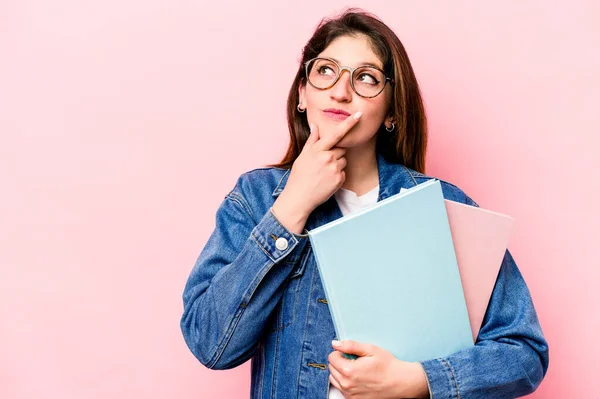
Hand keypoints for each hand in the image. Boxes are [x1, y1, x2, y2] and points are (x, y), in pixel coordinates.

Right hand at [272, 112, 361, 232]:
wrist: (299, 197)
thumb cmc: (299, 176)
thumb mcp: (303, 156)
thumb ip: (312, 140)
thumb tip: (314, 125)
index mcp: (318, 150)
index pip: (336, 133)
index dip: (348, 123)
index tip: (358, 115)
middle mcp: (327, 158)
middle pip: (341, 149)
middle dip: (335, 153)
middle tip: (322, 163)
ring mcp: (334, 169)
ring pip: (343, 160)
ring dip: (337, 164)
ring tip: (323, 173)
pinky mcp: (339, 179)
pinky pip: (343, 172)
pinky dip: (337, 175)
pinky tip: (326, 180)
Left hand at [328, 340, 429, 398]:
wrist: (400, 383)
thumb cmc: (388, 365)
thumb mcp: (370, 350)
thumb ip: (350, 346)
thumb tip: (335, 344)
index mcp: (349, 370)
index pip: (331, 357)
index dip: (340, 352)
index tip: (350, 353)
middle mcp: (347, 384)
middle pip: (331, 368)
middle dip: (340, 362)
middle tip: (355, 361)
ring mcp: (350, 394)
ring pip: (334, 379)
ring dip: (341, 373)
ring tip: (356, 370)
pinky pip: (341, 389)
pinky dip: (345, 383)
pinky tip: (358, 379)